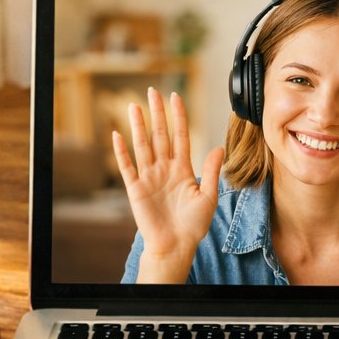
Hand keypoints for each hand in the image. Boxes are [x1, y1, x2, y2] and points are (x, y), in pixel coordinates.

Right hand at [111, 87, 224, 282]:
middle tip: (153, 91)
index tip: (176, 96)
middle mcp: (164, 169)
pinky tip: (118, 135)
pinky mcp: (136, 189)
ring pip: (143, 146)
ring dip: (138, 126)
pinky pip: (127, 167)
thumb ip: (211, 171)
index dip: (178, 117)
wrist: (176, 246)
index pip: (180, 136)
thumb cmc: (193, 225)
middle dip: (157, 113)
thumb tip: (219, 147)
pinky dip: (121, 151)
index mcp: (183, 169)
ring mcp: (149, 177)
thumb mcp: (208, 197)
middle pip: (160, 135)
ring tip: (134, 105)